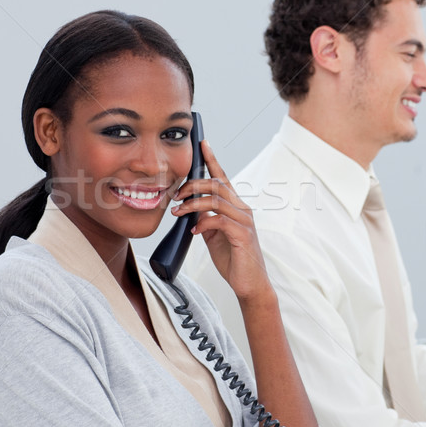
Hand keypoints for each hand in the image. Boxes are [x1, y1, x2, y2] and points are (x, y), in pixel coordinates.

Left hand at [172, 140, 269, 300]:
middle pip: (217, 184)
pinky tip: (194, 231)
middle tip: (176, 194)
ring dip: (192, 204)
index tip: (202, 143)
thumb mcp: (213, 234)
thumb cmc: (232, 257)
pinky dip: (203, 223)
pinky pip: (220, 220)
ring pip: (216, 200)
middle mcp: (242, 209)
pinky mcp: (243, 235)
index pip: (223, 177)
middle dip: (193, 185)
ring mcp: (244, 221)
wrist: (248, 283)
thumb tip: (190, 208)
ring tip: (178, 212)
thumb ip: (205, 217)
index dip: (212, 159)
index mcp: (235, 206)